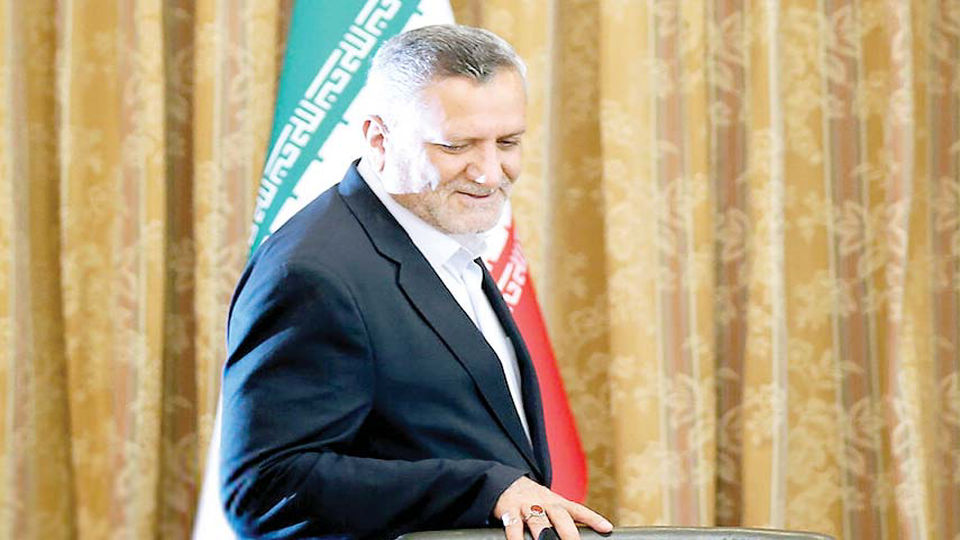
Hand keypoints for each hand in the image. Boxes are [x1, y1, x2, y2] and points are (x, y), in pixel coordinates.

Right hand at [493, 476, 612, 539]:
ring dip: (544, 534)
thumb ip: (562, 521)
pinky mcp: (509, 511)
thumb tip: (576, 536)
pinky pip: (514, 525)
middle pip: (560, 516)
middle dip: (569, 532)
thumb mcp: (550, 505)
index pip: (578, 510)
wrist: (506, 483)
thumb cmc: (533, 501)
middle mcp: (544, 503)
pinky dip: (517, 537)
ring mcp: (527, 506)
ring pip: (538, 521)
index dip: (593, 518)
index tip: (606, 528)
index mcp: (557, 502)